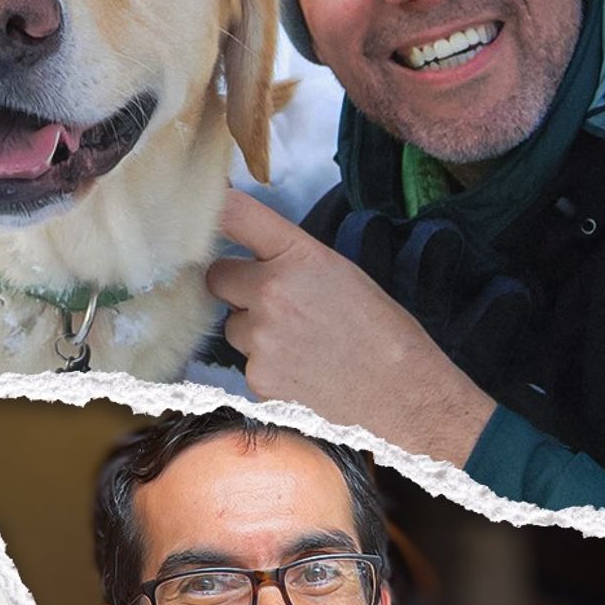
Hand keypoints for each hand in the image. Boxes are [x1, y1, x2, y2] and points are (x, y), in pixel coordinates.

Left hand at [207, 190, 495, 467]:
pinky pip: (246, 363)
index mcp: (298, 256)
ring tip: (302, 345)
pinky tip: (303, 373)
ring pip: (231, 325)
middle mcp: (271, 292)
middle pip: (216, 276)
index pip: (235, 215)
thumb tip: (249, 256)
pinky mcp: (255, 378)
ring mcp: (259, 338)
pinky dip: (267, 368)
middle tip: (273, 302)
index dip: (213, 210)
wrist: (403, 395)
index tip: (201, 209)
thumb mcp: (341, 273)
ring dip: (253, 332)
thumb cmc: (381, 332)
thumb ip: (289, 259)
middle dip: (235, 287)